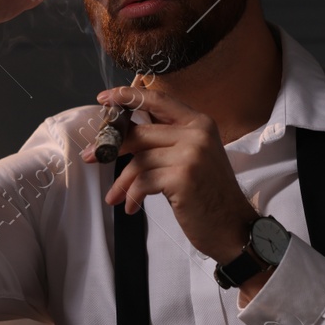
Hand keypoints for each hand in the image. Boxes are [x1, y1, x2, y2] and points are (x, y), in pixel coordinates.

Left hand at [81, 81, 258, 264]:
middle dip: (111, 146)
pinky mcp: (182, 177)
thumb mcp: (193, 158)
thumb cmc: (209, 195)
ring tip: (115, 196)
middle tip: (91, 156)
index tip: (104, 99)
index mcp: (200, 123)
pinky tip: (131, 206)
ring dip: (122, 181)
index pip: (158, 100)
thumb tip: (125, 134)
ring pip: (139, 160)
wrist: (234, 228)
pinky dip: (132, 194)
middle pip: (141, 132)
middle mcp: (197, 133)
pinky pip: (143, 181)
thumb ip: (167, 141)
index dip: (128, 96)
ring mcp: (191, 154)